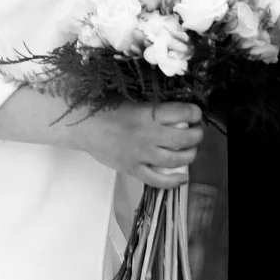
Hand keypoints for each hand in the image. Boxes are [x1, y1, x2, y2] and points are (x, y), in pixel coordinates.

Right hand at [72, 101, 202, 188]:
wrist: (82, 125)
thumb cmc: (104, 107)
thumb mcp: (131, 98)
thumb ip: (152, 105)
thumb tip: (176, 110)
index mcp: (148, 113)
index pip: (182, 113)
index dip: (194, 113)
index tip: (196, 113)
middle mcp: (148, 134)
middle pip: (184, 138)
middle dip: (196, 135)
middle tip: (197, 132)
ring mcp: (141, 154)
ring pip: (175, 159)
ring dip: (190, 155)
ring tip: (191, 150)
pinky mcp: (133, 169)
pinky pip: (157, 180)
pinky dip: (173, 181)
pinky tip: (183, 177)